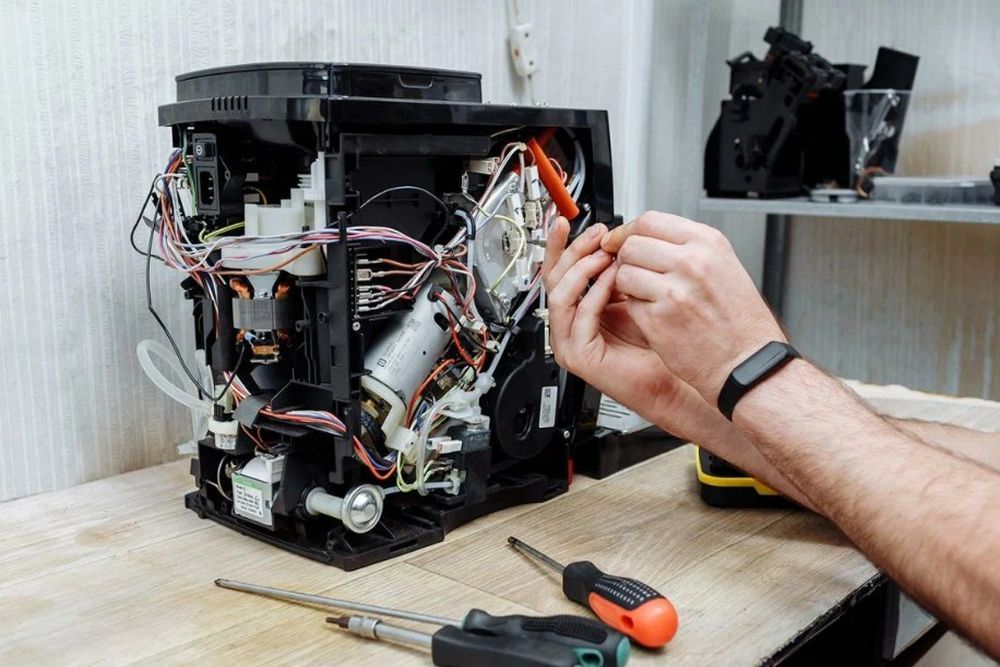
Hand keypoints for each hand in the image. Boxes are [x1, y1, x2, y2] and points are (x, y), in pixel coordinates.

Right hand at [542, 218, 729, 442]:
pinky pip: (580, 314)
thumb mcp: (634, 293)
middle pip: (554, 277)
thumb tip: (610, 239)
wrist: (675, 376)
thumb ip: (616, 272)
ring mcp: (570, 340)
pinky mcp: (578, 355)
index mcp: (578, 307)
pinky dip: (595, 292)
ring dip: (584, 269)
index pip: (558, 270)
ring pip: (560, 294)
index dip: (558, 244)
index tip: (565, 220)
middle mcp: (569, 323)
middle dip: (574, 251)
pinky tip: (614, 280)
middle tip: (597, 236)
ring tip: (608, 256)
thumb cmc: (660, 342)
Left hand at [602, 211, 785, 403]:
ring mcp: (673, 291)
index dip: (628, 231)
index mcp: (708, 243)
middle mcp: (691, 262)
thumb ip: (685, 247)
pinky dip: (637, 309)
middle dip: (626, 259)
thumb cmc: (739, 320)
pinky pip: (630, 303)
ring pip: (624, 273)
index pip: (650, 220)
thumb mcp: (723, 266)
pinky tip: (657, 315)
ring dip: (628, 285)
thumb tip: (646, 236)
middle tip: (634, 271)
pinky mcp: (658, 319)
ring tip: (650, 296)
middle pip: (632, 245)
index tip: (619, 240)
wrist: (747, 362)